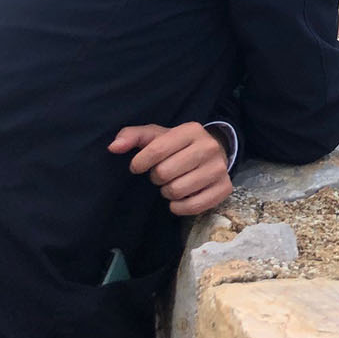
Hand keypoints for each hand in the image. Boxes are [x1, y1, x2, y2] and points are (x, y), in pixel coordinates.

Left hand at [108, 122, 232, 215]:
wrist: (213, 153)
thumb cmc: (177, 146)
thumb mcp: (156, 135)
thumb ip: (132, 136)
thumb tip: (113, 147)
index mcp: (191, 130)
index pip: (156, 150)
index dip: (140, 162)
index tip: (138, 166)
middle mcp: (209, 147)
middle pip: (165, 173)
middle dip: (157, 177)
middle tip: (161, 175)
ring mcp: (219, 168)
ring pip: (177, 190)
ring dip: (168, 192)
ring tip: (172, 184)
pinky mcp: (225, 188)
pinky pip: (194, 206)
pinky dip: (180, 207)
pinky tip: (179, 199)